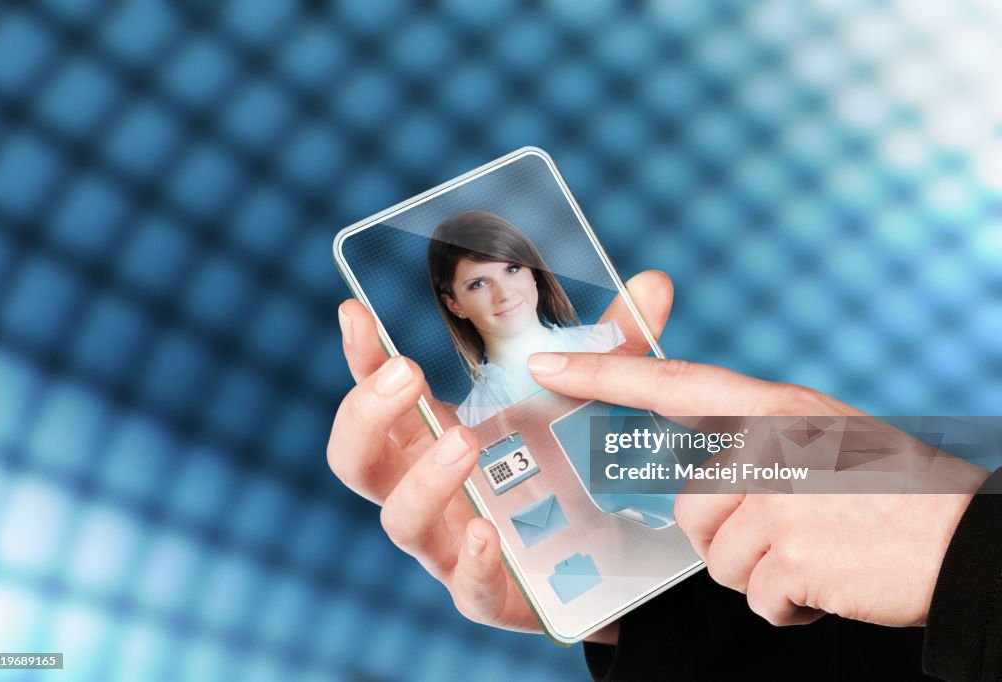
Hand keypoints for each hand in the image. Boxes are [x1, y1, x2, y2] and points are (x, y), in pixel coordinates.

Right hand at [327, 270, 676, 643]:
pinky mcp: (491, 593)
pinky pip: (466, 587)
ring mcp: (453, 541)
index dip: (359, 357)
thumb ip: (614, 347)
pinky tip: (489, 532)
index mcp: (437, 432)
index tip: (357, 314)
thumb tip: (653, 284)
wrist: (610, 554)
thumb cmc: (573, 465)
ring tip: (464, 445)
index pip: (376, 393)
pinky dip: (472, 561)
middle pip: (357, 461)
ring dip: (424, 481)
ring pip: (401, 520)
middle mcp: (429, 487)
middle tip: (407, 376)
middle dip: (368, 417)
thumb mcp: (588, 400)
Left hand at [526, 349, 988, 627]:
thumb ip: (760, 444)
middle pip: (694, 508)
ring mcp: (780, 497)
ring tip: (822, 556)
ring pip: (720, 558)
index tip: (546, 367)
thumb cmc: (898, 494)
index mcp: (777, 407)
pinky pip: (757, 597)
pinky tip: (833, 586)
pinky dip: (793, 606)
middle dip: (732, 537)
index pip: (672, 381)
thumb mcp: (826, 439)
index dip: (604, 372)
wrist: (973, 545)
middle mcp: (771, 443)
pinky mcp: (793, 554)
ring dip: (766, 573)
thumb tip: (706, 478)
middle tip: (799, 532)